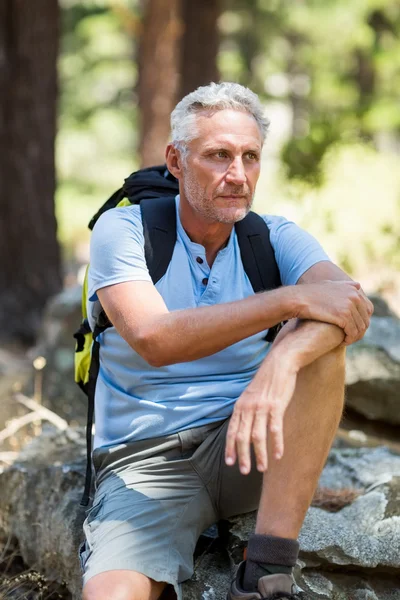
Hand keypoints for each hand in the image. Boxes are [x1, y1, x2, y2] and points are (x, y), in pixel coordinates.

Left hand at [225, 352, 297, 473]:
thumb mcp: (250, 395)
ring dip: (259, 455)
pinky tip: (278, 456)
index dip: (230, 447)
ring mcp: (262, 408)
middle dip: (242, 456)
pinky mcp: (276, 407)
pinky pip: (275, 430)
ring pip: (258, 437)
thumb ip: (246, 410)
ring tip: (261, 468)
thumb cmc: (266, 381)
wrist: (279, 364)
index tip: (229, 462)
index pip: (231, 431)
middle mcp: (248, 408)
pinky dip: (276, 444)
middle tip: (244, 471)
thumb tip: (244, 428)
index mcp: (240, 406)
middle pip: (242, 437)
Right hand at [295, 280, 373, 343]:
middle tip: (349, 338)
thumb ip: (345, 285)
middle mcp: (355, 296)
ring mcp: (350, 306)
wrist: (299, 299)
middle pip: (365, 319)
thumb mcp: (330, 284)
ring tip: (346, 341)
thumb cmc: (311, 293)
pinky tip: (342, 342)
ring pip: (360, 328)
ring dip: (354, 337)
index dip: (362, 321)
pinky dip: (349, 339)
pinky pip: (353, 332)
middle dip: (359, 331)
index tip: (353, 328)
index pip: (368, 310)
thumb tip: (358, 285)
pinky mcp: (344, 316)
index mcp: (354, 290)